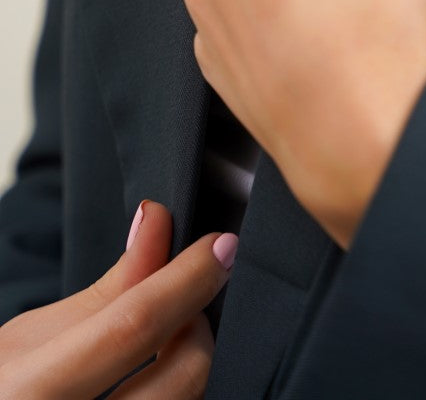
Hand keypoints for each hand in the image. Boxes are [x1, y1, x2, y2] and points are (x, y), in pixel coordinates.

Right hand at [0, 199, 234, 397]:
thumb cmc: (1, 394)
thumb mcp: (30, 341)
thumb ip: (105, 292)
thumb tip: (159, 226)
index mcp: (30, 394)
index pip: (133, 326)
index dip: (186, 279)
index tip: (221, 246)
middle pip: (181, 379)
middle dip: (197, 328)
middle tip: (183, 305)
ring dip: (193, 367)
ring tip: (166, 348)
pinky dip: (181, 394)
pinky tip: (160, 381)